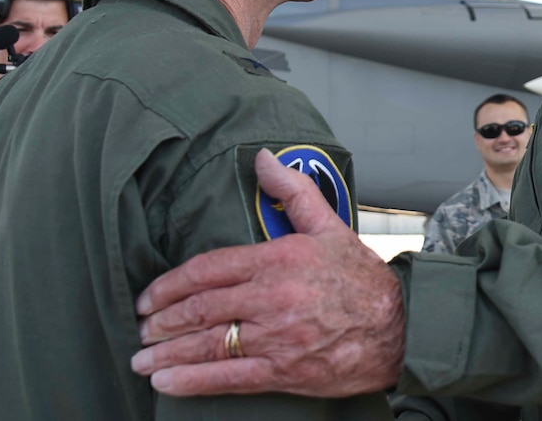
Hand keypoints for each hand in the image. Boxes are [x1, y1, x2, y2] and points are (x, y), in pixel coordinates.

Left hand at [130, 148, 405, 396]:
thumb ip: (293, 191)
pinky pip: (228, 378)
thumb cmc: (362, 278)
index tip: (149, 296)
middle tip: (141, 328)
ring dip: (166, 354)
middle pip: (201, 309)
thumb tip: (263, 158)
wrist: (401, 327)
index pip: (209, 270)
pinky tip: (166, 383)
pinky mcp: (284, 372)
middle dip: (163, 320)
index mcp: (278, 260)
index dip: (171, 285)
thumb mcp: (328, 226)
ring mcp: (276, 338)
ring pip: (208, 345)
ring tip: (141, 359)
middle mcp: (272, 298)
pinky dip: (191, 382)